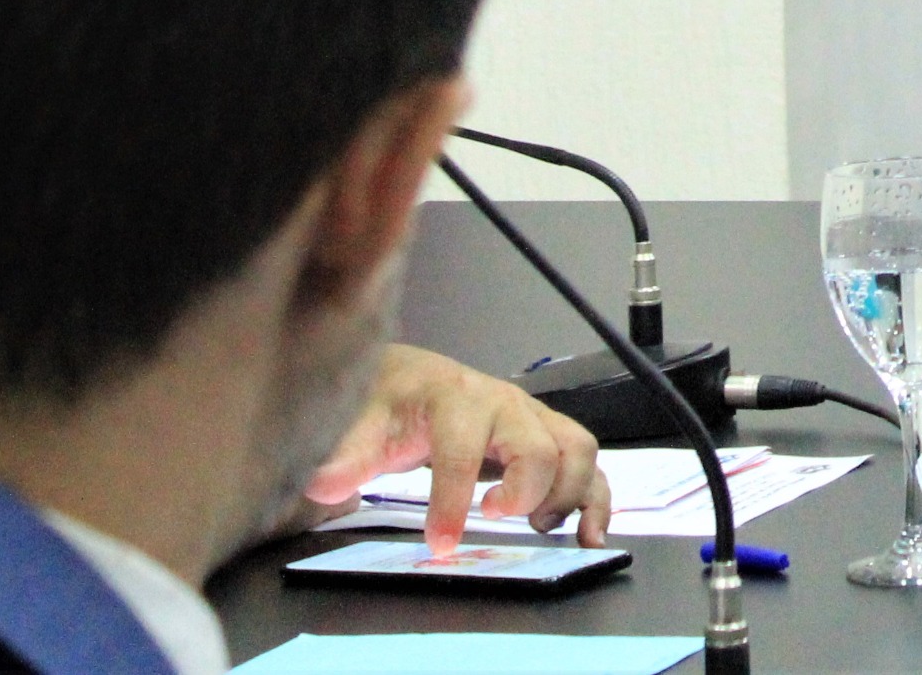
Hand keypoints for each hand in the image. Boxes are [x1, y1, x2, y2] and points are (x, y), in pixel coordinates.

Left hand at [299, 343, 608, 555]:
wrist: (411, 377)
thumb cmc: (391, 401)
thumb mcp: (360, 424)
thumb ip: (346, 455)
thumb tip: (324, 482)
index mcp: (456, 397)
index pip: (462, 450)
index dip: (453, 500)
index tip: (441, 543)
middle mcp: (506, 402)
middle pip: (538, 447)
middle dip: (524, 493)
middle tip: (494, 520)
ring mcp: (533, 417)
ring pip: (576, 450)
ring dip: (569, 494)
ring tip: (538, 527)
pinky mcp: (549, 435)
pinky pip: (590, 462)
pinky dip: (597, 499)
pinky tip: (590, 534)